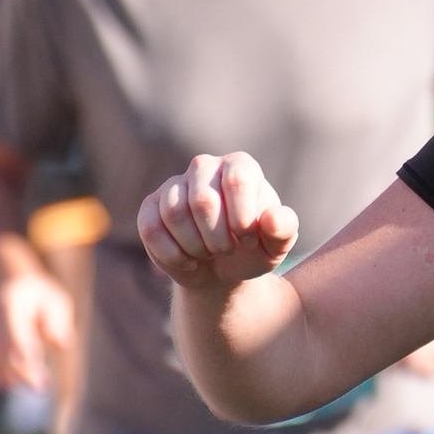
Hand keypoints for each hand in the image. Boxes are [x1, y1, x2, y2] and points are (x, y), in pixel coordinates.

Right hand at [0, 255, 76, 395]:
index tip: (36, 374)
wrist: (12, 288)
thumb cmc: (40, 299)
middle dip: (20, 373)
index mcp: (12, 306)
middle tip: (40, 388)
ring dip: (8, 377)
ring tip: (31, 383)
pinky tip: (10, 383)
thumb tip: (59, 344)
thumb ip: (58, 322)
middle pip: (1, 351)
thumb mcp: (56, 302)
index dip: (23, 355)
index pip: (14, 333)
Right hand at [139, 149, 300, 291]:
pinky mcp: (151, 206)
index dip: (242, 219)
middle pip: (202, 201)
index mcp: (240, 166)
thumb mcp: (276, 245)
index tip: (247, 240)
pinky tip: (189, 261)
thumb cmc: (254, 248)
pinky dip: (172, 254)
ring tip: (208, 253)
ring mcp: (175, 184)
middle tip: (227, 250)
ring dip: (195, 247)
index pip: (237, 181)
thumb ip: (283, 230)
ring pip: (174, 213)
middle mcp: (205, 167)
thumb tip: (271, 219)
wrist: (223, 266)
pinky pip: (151, 228)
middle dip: (217, 239)